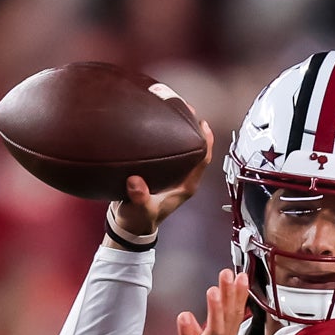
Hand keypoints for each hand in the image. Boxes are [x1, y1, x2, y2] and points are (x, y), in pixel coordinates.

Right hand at [111, 121, 213, 244]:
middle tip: (185, 109)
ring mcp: (173, 174)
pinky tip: (157, 123)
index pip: (203, 160)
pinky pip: (170, 149)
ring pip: (183, 148)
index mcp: (185, 186)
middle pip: (195, 149)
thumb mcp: (139, 210)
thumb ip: (139, 198)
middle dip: (192, 128)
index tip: (202, 124)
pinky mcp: (162, 171)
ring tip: (173, 110)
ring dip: (180, 130)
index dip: (206, 142)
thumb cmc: (138, 220)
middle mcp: (183, 178)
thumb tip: (135, 182)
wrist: (129, 225)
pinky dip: (166, 136)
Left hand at [163, 269, 248, 334]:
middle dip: (229, 296)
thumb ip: (208, 333)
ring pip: (213, 332)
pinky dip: (187, 332)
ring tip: (213, 291)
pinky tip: (184, 317)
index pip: (235, 316)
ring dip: (214, 311)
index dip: (238, 296)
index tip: (242, 275)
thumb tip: (201, 319)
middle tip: (229, 274)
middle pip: (227, 319)